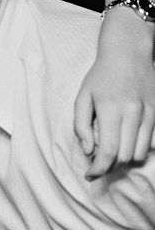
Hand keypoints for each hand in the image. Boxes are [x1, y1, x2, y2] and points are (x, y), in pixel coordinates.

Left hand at [75, 10, 154, 178]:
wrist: (128, 55)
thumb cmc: (100, 76)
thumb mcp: (82, 97)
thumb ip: (81, 126)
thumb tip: (87, 151)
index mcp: (110, 109)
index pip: (108, 151)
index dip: (98, 169)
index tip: (90, 174)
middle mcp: (133, 114)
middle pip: (125, 157)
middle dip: (110, 166)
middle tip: (97, 163)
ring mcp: (148, 114)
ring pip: (140, 154)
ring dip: (124, 160)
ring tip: (111, 153)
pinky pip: (150, 143)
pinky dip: (137, 149)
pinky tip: (124, 142)